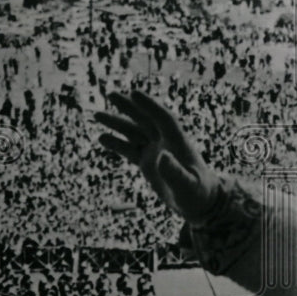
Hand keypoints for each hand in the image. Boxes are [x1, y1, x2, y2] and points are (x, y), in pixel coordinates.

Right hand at [95, 91, 219, 224]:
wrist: (199, 202)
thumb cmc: (197, 193)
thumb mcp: (187, 186)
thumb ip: (176, 173)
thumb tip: (161, 156)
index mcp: (178, 142)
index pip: (163, 118)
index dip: (149, 106)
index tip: (133, 93)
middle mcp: (165, 143)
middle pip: (145, 120)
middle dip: (128, 107)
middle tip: (110, 93)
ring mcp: (155, 151)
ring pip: (134, 133)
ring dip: (117, 123)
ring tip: (97, 115)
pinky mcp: (148, 163)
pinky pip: (130, 150)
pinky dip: (117, 144)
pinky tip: (102, 138)